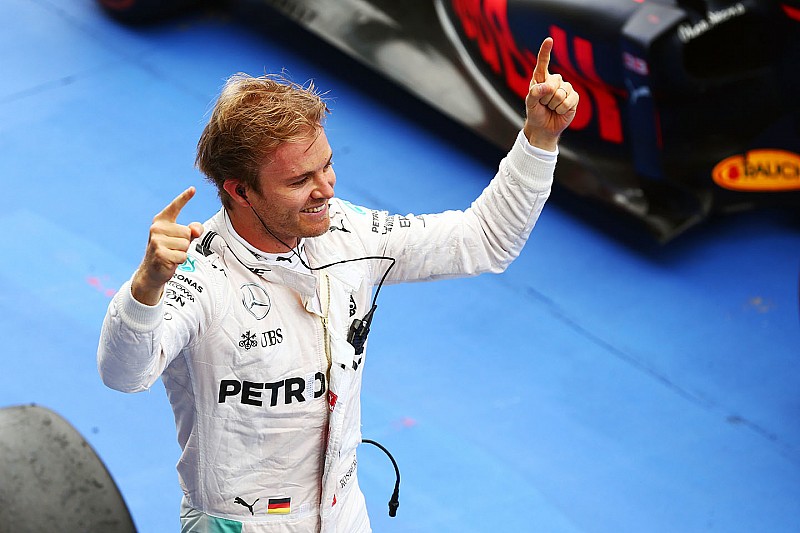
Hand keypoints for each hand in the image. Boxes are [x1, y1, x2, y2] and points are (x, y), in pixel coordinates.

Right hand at [131, 187, 203, 304]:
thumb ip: (192, 231)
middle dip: (185, 243)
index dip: (184, 198)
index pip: (175, 207)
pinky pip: (182, 256)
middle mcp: (157, 228)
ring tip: (171, 254)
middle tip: (173, 249)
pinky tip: (169, 262)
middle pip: (187, 233)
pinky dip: (180, 261)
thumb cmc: (168, 251)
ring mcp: (156, 240)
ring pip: (186, 244)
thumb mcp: (181, 239)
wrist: (152, 271)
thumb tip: (195, 230)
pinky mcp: (160, 253)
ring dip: (182, 253)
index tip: (193, 189)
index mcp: (162, 221)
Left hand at [523, 37, 578, 150]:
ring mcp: (565, 88)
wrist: (544, 128)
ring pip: (560, 94)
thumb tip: (547, 86)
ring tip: (551, 108)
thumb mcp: (530, 104)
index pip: (543, 63)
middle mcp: (554, 80)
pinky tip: (559, 111)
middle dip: (545, 98)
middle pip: (552, 84)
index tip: (549, 40)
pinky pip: (569, 101)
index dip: (546, 51)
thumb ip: (534, 93)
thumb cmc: (535, 113)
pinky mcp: (574, 97)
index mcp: (541, 79)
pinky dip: (562, 109)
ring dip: (553, 105)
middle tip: (543, 104)